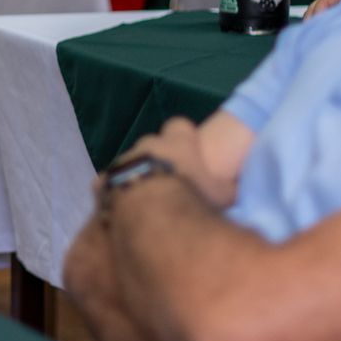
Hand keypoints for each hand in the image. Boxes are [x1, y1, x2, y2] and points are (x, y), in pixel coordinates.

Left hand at [110, 118, 234, 210]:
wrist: (147, 215)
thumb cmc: (190, 198)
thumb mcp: (223, 195)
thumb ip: (230, 189)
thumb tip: (238, 190)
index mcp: (176, 142)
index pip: (180, 125)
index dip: (185, 137)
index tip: (190, 153)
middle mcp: (146, 145)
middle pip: (153, 144)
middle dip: (159, 158)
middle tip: (169, 181)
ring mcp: (122, 161)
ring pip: (130, 162)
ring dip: (137, 175)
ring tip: (146, 199)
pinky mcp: (102, 182)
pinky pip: (108, 183)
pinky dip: (115, 192)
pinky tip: (121, 209)